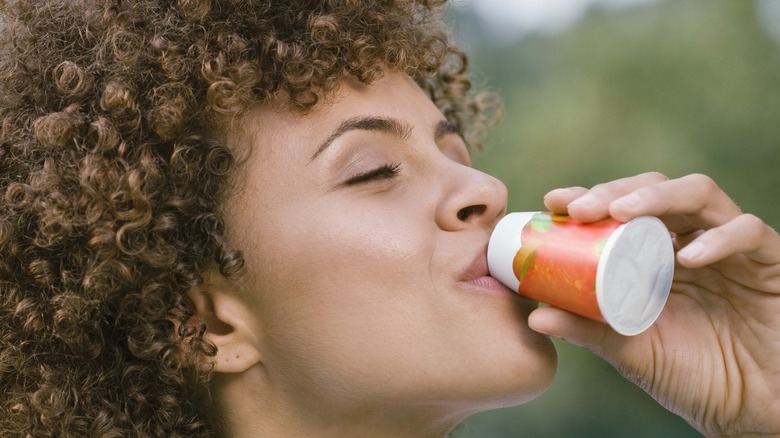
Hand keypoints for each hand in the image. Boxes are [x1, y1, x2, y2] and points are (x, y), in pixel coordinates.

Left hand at [530, 172, 779, 436]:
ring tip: (622, 212)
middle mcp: (688, 240)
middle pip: (654, 188)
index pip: (621, 208)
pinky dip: (718, 238)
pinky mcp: (768, 261)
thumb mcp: (629, 350)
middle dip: (615, 191)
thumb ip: (587, 330)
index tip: (554, 201)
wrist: (749, 409)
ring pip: (699, 193)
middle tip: (582, 207)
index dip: (589, 196)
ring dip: (657, 196)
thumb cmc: (690, 374)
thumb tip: (533, 317)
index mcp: (653, 253)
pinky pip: (749, 231)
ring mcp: (728, 247)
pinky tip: (689, 257)